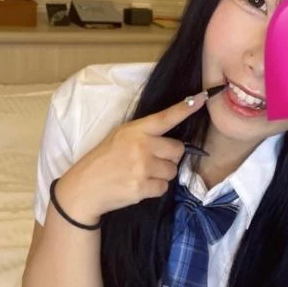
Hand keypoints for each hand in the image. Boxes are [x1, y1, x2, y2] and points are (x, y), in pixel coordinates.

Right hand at [56, 92, 207, 222]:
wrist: (85, 187)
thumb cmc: (104, 160)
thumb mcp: (120, 137)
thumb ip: (144, 135)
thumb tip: (171, 142)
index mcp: (135, 130)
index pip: (165, 117)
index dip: (185, 108)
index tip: (202, 98)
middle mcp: (141, 146)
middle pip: (177, 150)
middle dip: (169, 157)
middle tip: (151, 161)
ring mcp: (142, 167)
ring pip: (172, 171)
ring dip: (162, 175)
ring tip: (142, 174)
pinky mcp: (142, 187)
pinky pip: (164, 187)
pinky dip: (155, 189)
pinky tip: (139, 186)